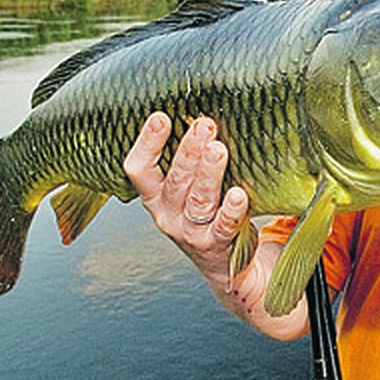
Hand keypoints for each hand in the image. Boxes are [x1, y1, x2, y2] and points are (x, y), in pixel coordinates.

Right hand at [123, 112, 249, 287]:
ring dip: (209, 173)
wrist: (223, 264)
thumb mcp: (187, 187)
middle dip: (189, 151)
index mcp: (155, 195)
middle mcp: (167, 214)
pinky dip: (232, 210)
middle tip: (204, 126)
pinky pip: (224, 225)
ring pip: (198, 200)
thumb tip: (204, 114)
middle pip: (175, 181)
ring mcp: (191, 231)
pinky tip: (240, 194)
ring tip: (219, 150)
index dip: (147, 144)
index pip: (140, 169)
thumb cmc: (206, 210)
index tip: (160, 117)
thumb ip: (190, 159)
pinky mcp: (216, 244)